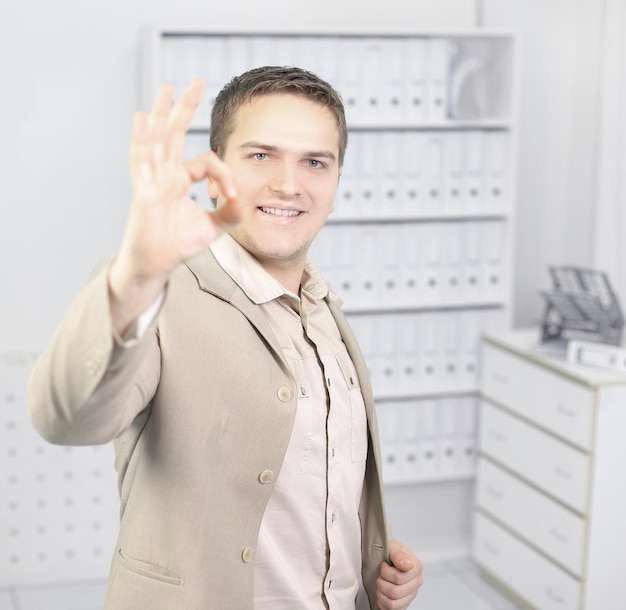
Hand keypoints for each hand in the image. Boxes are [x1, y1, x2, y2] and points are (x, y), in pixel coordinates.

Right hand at [109, 78, 240, 332]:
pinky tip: (141, 117)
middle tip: (196, 81)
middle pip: (176, 134)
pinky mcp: (144, 191)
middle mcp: (165, 174)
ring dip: (163, 113)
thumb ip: (229, 213)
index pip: (206, 163)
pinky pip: (141, 161)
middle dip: (187, 108)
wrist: (157, 264)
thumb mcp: (212, 227)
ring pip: (158, 139)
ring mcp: (153, 180)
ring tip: (167, 87)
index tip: (232, 193)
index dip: (224, 174)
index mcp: (181, 180)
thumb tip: (245, 200)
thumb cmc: (178, 245)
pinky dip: (141, 139)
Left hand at [376, 540, 422, 609]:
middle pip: (395, 592)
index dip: (386, 572)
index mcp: (416, 567)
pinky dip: (383, 602)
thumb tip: (408, 565)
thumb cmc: (389, 551)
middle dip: (382, 582)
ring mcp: (411, 595)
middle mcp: (416, 582)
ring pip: (393, 603)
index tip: (384, 564)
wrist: (385, 555)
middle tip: (381, 574)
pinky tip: (383, 592)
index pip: (399, 578)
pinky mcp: (404, 604)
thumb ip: (398, 554)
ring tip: (381, 583)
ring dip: (381, 593)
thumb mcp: (392, 546)